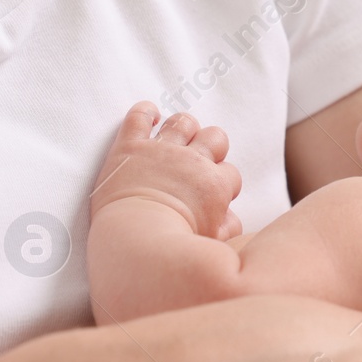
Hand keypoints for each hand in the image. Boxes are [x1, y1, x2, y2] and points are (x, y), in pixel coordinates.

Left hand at [90, 101, 242, 239]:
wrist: (134, 241)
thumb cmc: (172, 249)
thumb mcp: (211, 242)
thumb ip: (227, 228)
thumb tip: (229, 217)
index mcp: (214, 185)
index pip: (231, 173)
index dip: (222, 183)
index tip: (210, 195)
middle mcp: (192, 161)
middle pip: (216, 137)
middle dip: (212, 147)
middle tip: (199, 162)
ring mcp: (160, 150)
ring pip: (183, 121)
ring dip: (184, 127)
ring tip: (178, 139)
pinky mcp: (130, 146)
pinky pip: (139, 116)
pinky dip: (145, 112)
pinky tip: (150, 116)